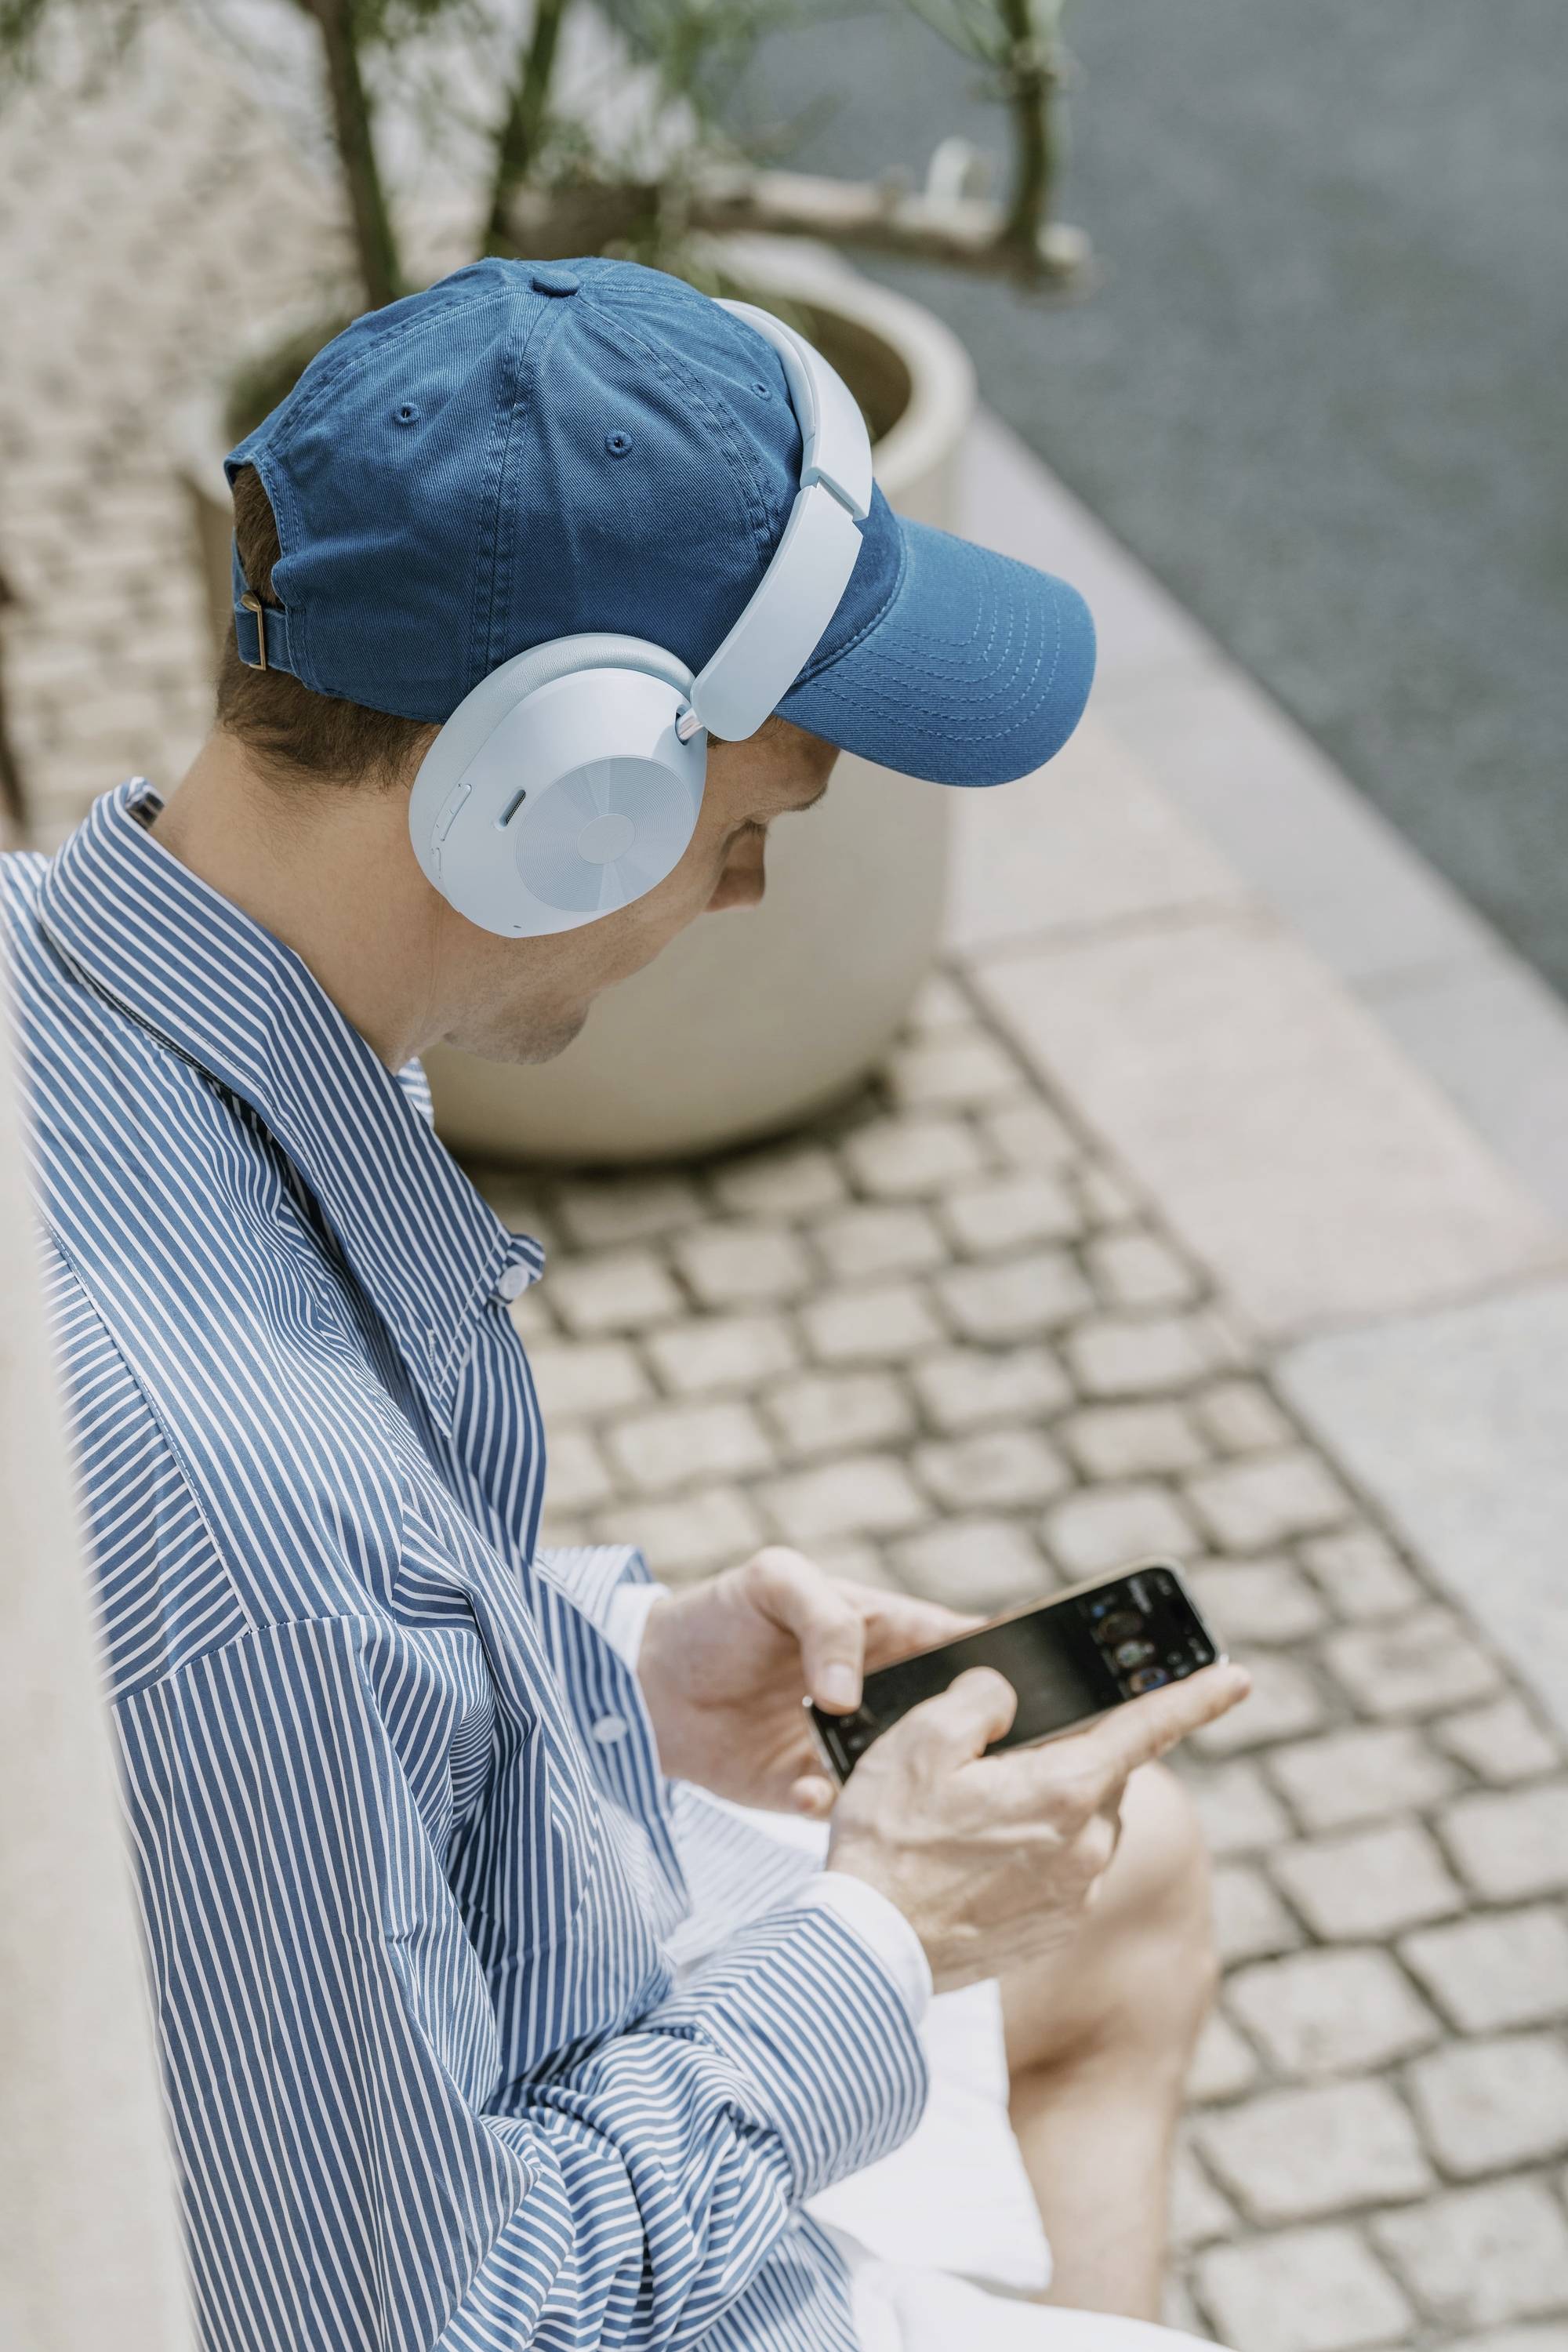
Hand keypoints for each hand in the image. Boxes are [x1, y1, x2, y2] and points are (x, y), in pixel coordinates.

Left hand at [635, 1547, 972, 1814]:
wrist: (641, 1682)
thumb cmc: (714, 1616)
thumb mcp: (773, 1581)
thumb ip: (825, 1618)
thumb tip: (848, 1693)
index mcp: (883, 1631)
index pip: (958, 1644)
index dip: (996, 1663)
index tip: (1022, 1689)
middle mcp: (875, 1693)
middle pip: (945, 1719)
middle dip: (963, 1738)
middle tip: (969, 1756)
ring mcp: (844, 1745)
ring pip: (903, 1774)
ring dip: (902, 1783)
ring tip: (890, 1784)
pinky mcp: (806, 1790)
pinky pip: (842, 1811)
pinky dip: (833, 1807)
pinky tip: (808, 1791)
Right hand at [827, 1658, 1250, 1991]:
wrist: (867, 1950)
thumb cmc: (891, 1840)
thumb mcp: (920, 1739)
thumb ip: (980, 1700)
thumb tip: (1007, 1700)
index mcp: (1067, 1789)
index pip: (1148, 1727)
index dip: (1195, 1696)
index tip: (1238, 1678)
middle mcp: (1089, 1845)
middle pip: (1096, 1773)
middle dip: (1057, 1758)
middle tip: (982, 1769)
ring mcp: (1076, 1894)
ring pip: (1080, 1823)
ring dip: (1042, 1808)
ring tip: (962, 1825)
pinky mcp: (1056, 1929)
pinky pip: (1060, 1869)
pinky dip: (1028, 1855)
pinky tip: (968, 1864)